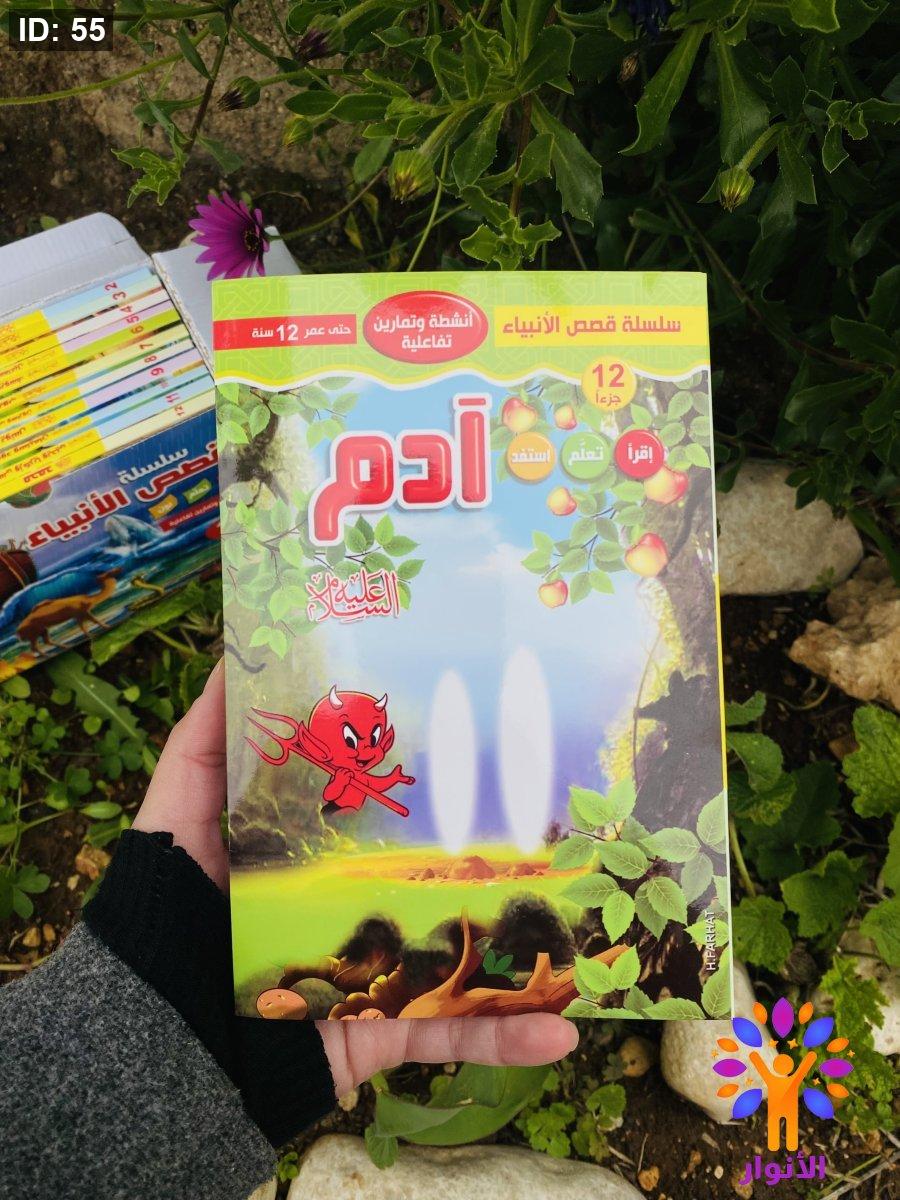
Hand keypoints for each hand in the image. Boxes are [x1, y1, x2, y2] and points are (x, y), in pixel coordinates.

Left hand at [134, 661, 579, 1095]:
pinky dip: (503, 1039)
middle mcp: (358, 908)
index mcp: (321, 854)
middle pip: (441, 877)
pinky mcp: (380, 1032)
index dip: (437, 778)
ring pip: (468, 959)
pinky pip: (448, 1036)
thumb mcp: (181, 810)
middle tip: (569, 826)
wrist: (151, 1040)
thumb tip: (244, 652)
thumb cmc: (163, 912)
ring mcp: (376, 973)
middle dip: (504, 861)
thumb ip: (210, 739)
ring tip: (597, 937)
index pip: (391, 810)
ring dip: (534, 957)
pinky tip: (563, 1031)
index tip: (487, 736)